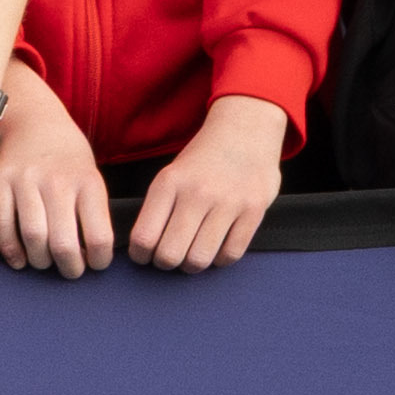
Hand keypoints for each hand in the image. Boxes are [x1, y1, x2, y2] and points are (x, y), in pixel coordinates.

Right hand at [0, 82, 119, 278]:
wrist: (33, 118)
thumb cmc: (67, 155)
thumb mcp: (91, 174)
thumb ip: (93, 210)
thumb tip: (95, 254)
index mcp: (87, 181)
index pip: (99, 236)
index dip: (99, 260)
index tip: (95, 263)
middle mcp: (57, 182)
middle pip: (64, 244)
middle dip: (70, 268)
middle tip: (70, 270)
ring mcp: (26, 181)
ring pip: (33, 238)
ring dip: (41, 261)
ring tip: (45, 261)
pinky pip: (4, 226)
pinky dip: (12, 251)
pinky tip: (21, 258)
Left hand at [130, 95, 295, 273]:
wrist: (246, 130)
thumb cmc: (204, 159)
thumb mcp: (172, 174)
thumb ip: (159, 208)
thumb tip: (145, 248)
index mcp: (169, 182)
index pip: (144, 237)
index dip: (140, 255)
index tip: (145, 255)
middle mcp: (197, 193)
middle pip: (170, 255)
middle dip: (166, 263)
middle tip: (171, 256)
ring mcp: (227, 202)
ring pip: (199, 259)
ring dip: (193, 264)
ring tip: (194, 253)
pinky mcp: (253, 210)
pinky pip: (231, 254)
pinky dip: (220, 259)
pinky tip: (217, 248)